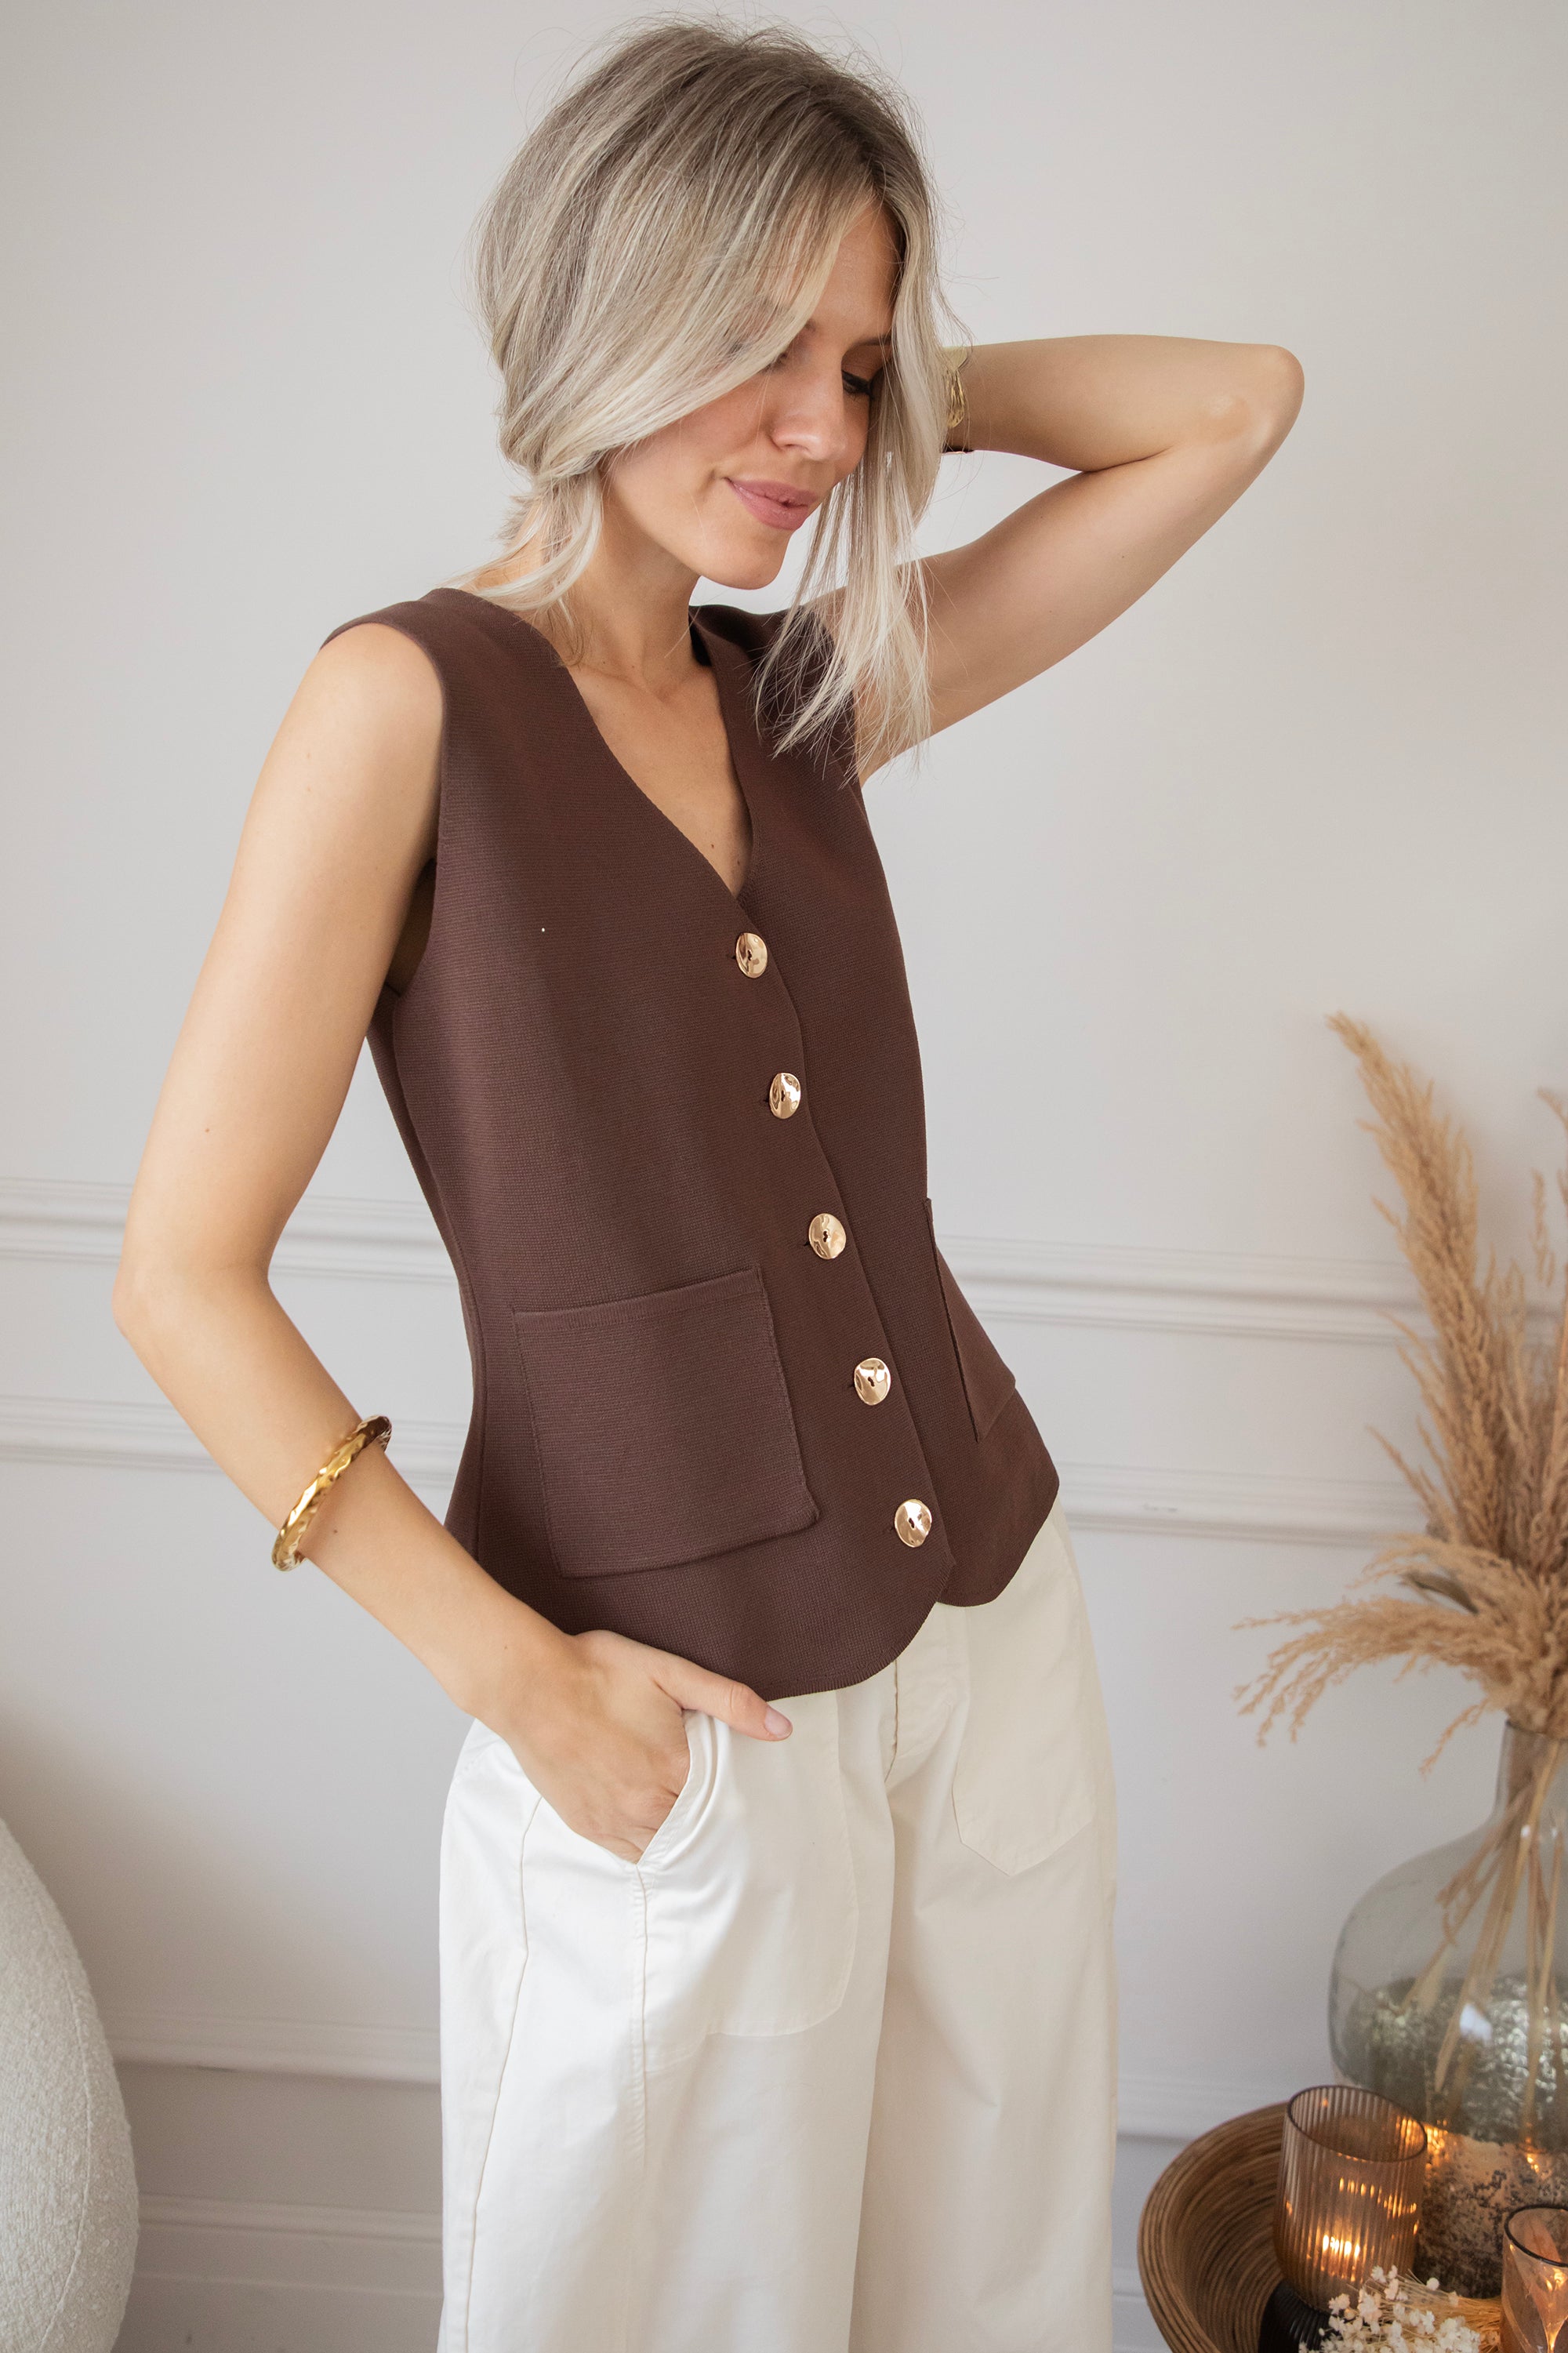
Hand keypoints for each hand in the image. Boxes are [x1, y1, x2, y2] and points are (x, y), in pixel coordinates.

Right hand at [495, 1626, 792, 1861]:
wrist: (529, 1685)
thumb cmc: (599, 1672)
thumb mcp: (671, 1672)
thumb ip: (730, 1702)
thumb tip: (781, 1729)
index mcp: (674, 1771)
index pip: (726, 1803)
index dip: (738, 1798)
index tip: (752, 1797)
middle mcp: (646, 1806)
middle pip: (697, 1830)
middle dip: (713, 1821)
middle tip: (729, 1814)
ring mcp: (613, 1820)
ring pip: (665, 1848)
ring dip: (682, 1836)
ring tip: (693, 1820)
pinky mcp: (586, 1825)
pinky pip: (630, 1853)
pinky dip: (649, 1845)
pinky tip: (657, 1828)